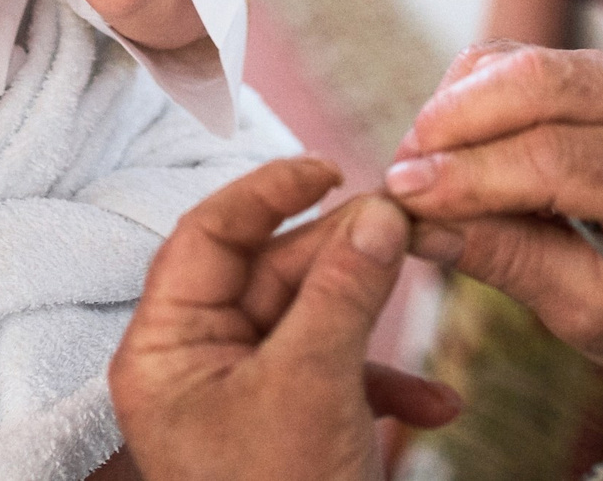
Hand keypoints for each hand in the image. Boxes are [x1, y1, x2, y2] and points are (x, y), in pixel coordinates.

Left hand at [112, 158, 460, 480]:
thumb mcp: (313, 384)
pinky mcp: (287, 435)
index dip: (266, 191)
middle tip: (403, 226)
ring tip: (425, 291)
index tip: (328, 167)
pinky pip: (334, 381)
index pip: (206, 238)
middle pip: (267, 274)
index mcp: (165, 352)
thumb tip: (377, 211)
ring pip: (310, 323)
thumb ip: (344, 288)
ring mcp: (241, 404)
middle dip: (341, 252)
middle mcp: (195, 370)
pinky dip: (385, 383)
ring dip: (374, 316)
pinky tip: (437, 402)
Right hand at [383, 42, 602, 374]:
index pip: (557, 158)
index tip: (405, 197)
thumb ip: (506, 259)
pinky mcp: (596, 68)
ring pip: (519, 60)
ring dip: (455, 106)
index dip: (471, 175)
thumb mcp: (586, 309)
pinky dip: (469, 94)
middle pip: (538, 82)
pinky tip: (451, 147)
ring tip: (422, 168)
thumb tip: (417, 225)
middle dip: (454, 121)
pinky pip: (515, 58)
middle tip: (402, 173)